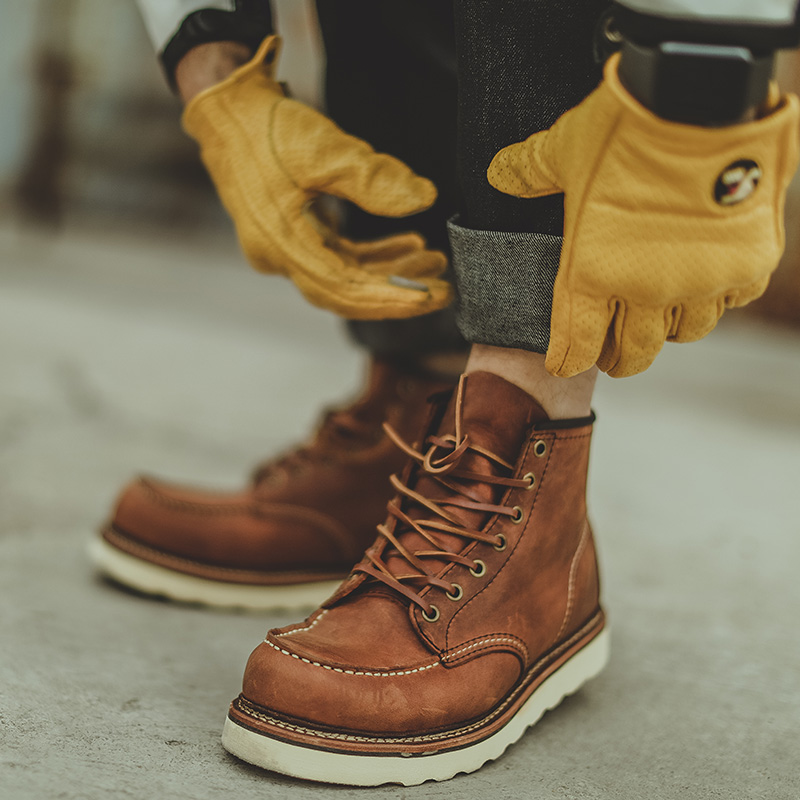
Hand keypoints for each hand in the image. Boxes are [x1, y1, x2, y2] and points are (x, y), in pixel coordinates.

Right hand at [182, 36, 451, 319]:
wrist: (227, 108)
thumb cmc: (266, 127)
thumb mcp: (323, 148)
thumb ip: (374, 178)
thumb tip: (425, 199)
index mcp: (280, 243)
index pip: (343, 288)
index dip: (390, 296)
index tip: (431, 295)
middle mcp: (278, 256)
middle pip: (345, 293)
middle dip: (395, 292)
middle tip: (443, 291)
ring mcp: (284, 249)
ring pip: (345, 277)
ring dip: (389, 271)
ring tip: (434, 261)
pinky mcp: (294, 237)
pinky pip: (338, 258)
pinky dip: (373, 255)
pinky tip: (408, 245)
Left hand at [488, 54, 799, 377]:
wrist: (701, 96)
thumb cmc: (623, 126)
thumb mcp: (563, 149)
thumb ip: (530, 170)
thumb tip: (498, 172)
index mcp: (590, 271)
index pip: (575, 342)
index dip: (567, 360)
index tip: (563, 365)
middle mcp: (644, 289)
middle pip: (634, 352)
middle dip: (620, 361)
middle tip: (615, 359)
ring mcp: (699, 281)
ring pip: (686, 333)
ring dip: (669, 330)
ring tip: (659, 319)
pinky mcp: (747, 263)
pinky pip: (733, 302)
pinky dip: (719, 299)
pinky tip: (709, 284)